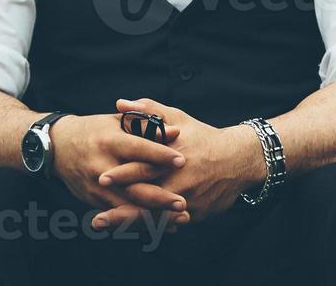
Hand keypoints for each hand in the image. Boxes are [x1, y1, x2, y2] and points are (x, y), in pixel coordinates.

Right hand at [48, 113, 190, 232]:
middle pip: (133, 185)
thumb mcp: (116, 121)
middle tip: (182, 202)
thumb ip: (146, 126)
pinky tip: (162, 226)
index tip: (182, 161)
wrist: (58, 148)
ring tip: (179, 219)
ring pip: (128, 206)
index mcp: (109, 142)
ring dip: (154, 216)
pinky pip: (120, 216)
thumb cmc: (94, 130)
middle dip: (159, 197)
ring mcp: (96, 188)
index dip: (160, 155)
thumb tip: (176, 132)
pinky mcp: (94, 202)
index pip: (138, 149)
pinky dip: (142, 223)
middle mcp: (102, 167)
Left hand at [95, 98, 266, 226]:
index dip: (122, 174)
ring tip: (106, 227)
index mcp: (172, 156)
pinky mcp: (195, 214)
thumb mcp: (178, 118)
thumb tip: (120, 104)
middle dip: (120, 211)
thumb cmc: (203, 137)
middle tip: (96, 219)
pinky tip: (131, 232)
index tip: (100, 179)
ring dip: (129, 224)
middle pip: (146, 200)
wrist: (239, 160)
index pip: (144, 166)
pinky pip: (169, 224)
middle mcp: (179, 181)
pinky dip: (150, 228)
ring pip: (156, 218)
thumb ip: (148, 111)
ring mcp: (187, 200)